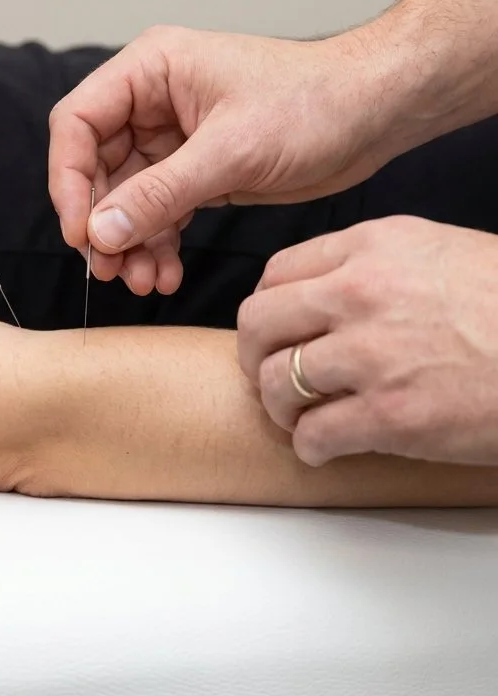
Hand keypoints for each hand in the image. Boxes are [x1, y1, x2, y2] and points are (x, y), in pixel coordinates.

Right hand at [48, 23, 406, 293]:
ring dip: (129, 241)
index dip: (67, 179)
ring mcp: (171, 138)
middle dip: (101, 222)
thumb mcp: (232, 151)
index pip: (77, 121)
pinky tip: (166, 273)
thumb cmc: (314, 103)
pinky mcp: (194, 171)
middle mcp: (151, 102)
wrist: (375, 113)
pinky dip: (156, 244)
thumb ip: (161, 193)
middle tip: (110, 268)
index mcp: (150, 71)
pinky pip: (156, 212)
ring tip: (144, 281)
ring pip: (123, 197)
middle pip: (94, 167)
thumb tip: (101, 232)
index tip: (80, 232)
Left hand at [237, 215, 497, 466]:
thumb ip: (372, 264)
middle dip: (256, 355)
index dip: (268, 306)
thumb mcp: (438, 252)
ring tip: (300, 416)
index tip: (276, 329)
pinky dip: (311, 447)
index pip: (277, 272)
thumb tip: (323, 292)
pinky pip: (314, 434)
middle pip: (259, 323)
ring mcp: (372, 355)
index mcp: (371, 246)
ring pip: (277, 382)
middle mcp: (360, 293)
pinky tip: (325, 448)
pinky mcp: (392, 416)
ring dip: (280, 406)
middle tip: (270, 374)